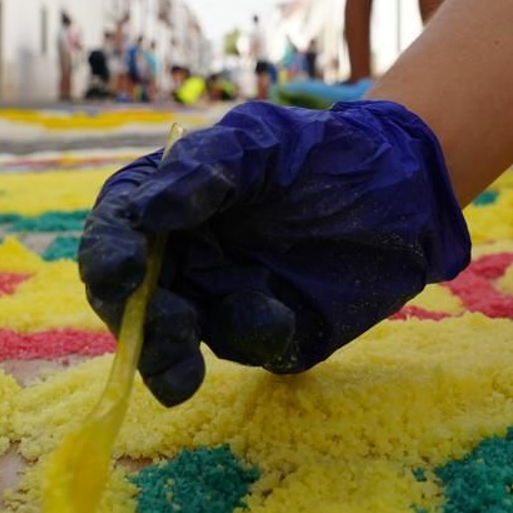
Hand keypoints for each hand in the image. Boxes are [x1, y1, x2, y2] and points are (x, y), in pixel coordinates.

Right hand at [78, 101, 470, 405]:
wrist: (404, 186)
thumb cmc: (322, 151)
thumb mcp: (261, 141)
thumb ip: (204, 168)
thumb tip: (147, 212)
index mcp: (168, 202)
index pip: (116, 229)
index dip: (108, 253)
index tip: (125, 273)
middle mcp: (182, 255)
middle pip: (130, 299)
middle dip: (136, 321)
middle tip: (167, 325)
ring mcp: (219, 297)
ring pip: (171, 341)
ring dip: (169, 356)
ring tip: (184, 372)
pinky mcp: (263, 331)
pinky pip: (243, 345)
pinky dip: (252, 337)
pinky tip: (280, 317)